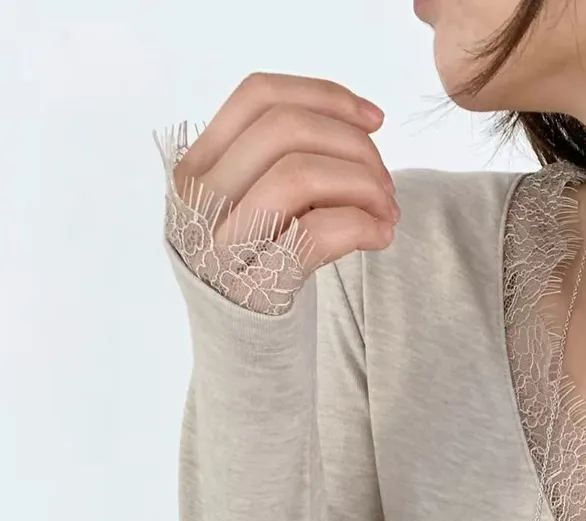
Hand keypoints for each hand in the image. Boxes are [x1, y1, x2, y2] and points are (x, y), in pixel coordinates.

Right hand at [174, 73, 399, 270]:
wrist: (242, 356)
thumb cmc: (260, 271)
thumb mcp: (254, 204)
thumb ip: (284, 159)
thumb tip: (361, 123)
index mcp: (196, 166)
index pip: (258, 95)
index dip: (324, 95)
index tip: (374, 120)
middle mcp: (199, 200)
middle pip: (285, 129)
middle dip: (353, 146)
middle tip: (386, 181)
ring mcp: (222, 245)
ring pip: (299, 174)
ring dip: (362, 185)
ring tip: (387, 211)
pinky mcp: (255, 287)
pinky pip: (315, 234)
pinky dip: (361, 226)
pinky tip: (381, 236)